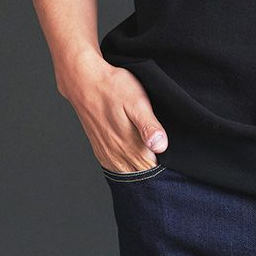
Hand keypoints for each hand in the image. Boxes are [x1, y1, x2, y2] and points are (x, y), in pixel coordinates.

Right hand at [61, 55, 168, 173]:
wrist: (85, 81)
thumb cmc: (113, 88)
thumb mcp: (137, 101)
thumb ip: (149, 126)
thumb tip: (161, 146)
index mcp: (129, 146)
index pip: (152, 169)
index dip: (165, 163)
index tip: (170, 151)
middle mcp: (116, 156)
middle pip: (142, 173)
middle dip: (153, 164)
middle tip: (160, 145)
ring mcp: (107, 155)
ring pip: (129, 172)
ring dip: (140, 164)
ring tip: (149, 146)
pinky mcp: (100, 150)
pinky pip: (117, 167)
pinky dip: (128, 163)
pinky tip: (134, 148)